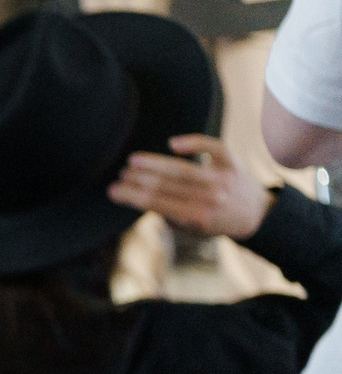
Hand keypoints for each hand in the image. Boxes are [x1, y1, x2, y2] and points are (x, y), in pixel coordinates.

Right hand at [109, 133, 272, 238]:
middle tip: (119, 175)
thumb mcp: (195, 231)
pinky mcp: (233, 163)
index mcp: (198, 216)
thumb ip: (171, 217)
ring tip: (133, 160)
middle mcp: (210, 197)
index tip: (114, 191)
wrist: (259, 215)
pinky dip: (194, 143)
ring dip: (154, 163)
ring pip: (182, 168)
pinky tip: (172, 143)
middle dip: (138, 180)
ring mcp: (222, 178)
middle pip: (166, 185)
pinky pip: (213, 148)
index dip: (133, 196)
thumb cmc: (220, 224)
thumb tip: (143, 200)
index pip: (157, 203)